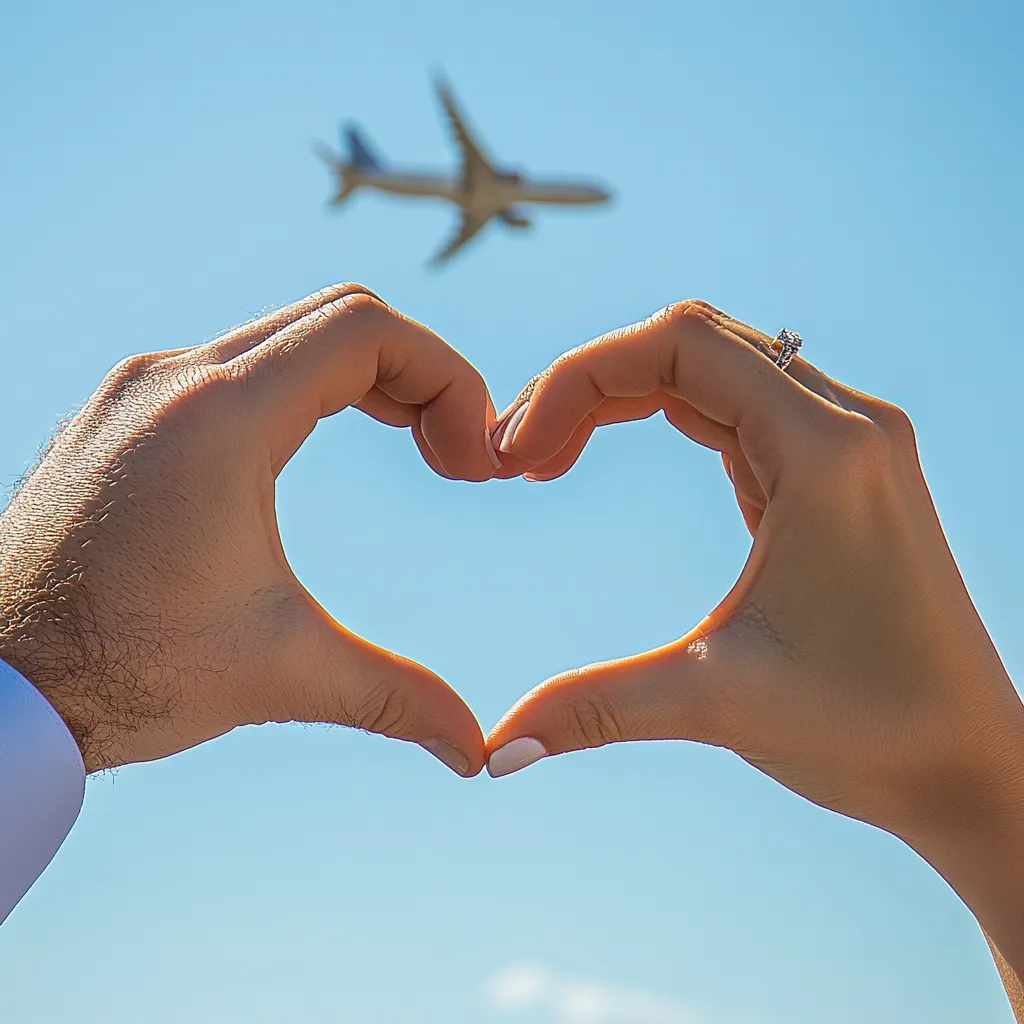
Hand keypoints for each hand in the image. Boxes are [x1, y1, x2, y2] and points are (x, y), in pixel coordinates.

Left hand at [0, 284, 497, 776]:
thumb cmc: (122, 671)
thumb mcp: (280, 674)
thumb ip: (394, 698)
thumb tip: (477, 751)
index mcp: (219, 416)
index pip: (368, 330)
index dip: (449, 378)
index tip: (471, 462)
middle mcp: (174, 378)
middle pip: (337, 318)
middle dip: (420, 376)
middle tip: (455, 457)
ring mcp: (141, 390)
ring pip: (286, 334)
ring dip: (364, 379)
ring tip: (414, 446)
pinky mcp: (123, 414)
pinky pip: (236, 362)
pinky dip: (304, 387)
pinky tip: (317, 445)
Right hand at [487, 300, 1023, 971]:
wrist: (973, 765)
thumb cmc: (873, 729)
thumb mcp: (720, 704)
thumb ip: (598, 709)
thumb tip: (497, 750)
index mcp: (826, 451)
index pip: (677, 344)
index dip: (578, 379)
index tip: (517, 455)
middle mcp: (846, 424)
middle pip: (690, 338)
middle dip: (589, 380)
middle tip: (518, 456)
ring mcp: (848, 443)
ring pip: (713, 363)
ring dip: (622, 391)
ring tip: (550, 456)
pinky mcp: (839, 472)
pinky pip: (738, 404)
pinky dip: (664, 410)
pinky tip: (615, 447)